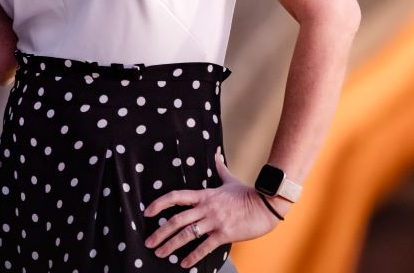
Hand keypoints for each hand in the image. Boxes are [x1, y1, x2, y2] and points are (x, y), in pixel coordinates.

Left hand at [143, 149, 281, 267]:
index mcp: (204, 195)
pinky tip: (184, 263)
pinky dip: (193, 256)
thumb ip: (219, 168)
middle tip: (149, 242)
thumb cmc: (248, 193)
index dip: (160, 204)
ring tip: (159, 253)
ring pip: (187, 234)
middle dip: (160, 232)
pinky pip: (204, 247)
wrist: (266, 205)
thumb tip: (216, 153)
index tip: (148, 212)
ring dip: (171, 245)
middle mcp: (205, 208)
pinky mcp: (224, 234)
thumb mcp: (230, 180)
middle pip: (176, 220)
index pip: (176, 197)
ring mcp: (214, 221)